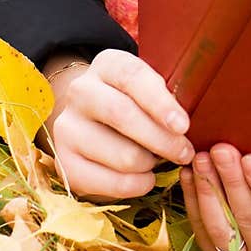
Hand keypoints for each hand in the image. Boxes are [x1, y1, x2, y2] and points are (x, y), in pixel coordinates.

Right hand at [41, 49, 193, 200]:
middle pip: (122, 114)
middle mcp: (80, 91)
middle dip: (161, 139)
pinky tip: (145, 178)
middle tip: (185, 153)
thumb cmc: (134, 101)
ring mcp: (67, 127)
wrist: (90, 118)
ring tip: (157, 161)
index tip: (183, 125)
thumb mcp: (149, 87)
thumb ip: (167, 96)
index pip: (132, 76)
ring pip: (120, 154)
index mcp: (106, 64)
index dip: (159, 102)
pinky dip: (134, 185)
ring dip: (149, 164)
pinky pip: (106, 182)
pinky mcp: (63, 161)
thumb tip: (187, 125)